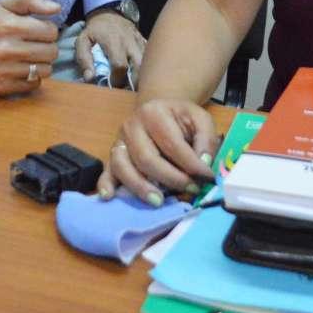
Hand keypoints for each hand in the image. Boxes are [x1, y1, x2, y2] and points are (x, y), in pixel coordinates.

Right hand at [0, 0, 60, 95]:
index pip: (50, 31)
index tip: (39, 30)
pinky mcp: (2, 87)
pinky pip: (34, 85)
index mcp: (8, 25)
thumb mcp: (4, 5)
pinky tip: (22, 68)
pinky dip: (32, 77)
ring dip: (42, 63)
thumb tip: (56, 8)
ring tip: (31, 56)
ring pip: (45, 70)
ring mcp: (3, 71)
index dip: (48, 29)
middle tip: (37, 44)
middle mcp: (5, 49)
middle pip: (51, 52)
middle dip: (48, 46)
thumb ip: (31, 0)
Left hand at [76, 12, 145, 85]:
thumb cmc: (95, 30)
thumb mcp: (82, 41)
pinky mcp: (144, 42)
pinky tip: (139, 73)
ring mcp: (139, 41)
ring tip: (133, 84)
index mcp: (114, 42)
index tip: (112, 86)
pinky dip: (146, 67)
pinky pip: (149, 57)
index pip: (120, 66)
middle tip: (127, 90)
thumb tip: (90, 78)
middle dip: (135, 82)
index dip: (117, 80)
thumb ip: (84, 59)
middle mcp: (130, 42)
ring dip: (142, 76)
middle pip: (139, 67)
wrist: (109, 12)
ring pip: (147, 63)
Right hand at [95, 98, 218, 206]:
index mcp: (154, 112)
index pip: (172, 144)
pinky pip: (106, 171)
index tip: (206, 179)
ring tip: (158, 201)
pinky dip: (106, 185)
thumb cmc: (180, 119)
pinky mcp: (113, 156)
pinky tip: (109, 197)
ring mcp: (119, 142)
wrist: (157, 111)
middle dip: (171, 178)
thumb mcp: (199, 119)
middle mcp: (131, 126)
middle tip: (190, 190)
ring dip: (141, 187)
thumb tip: (202, 164)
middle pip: (147, 158)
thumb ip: (206, 140)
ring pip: (124, 167)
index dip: (191, 164)